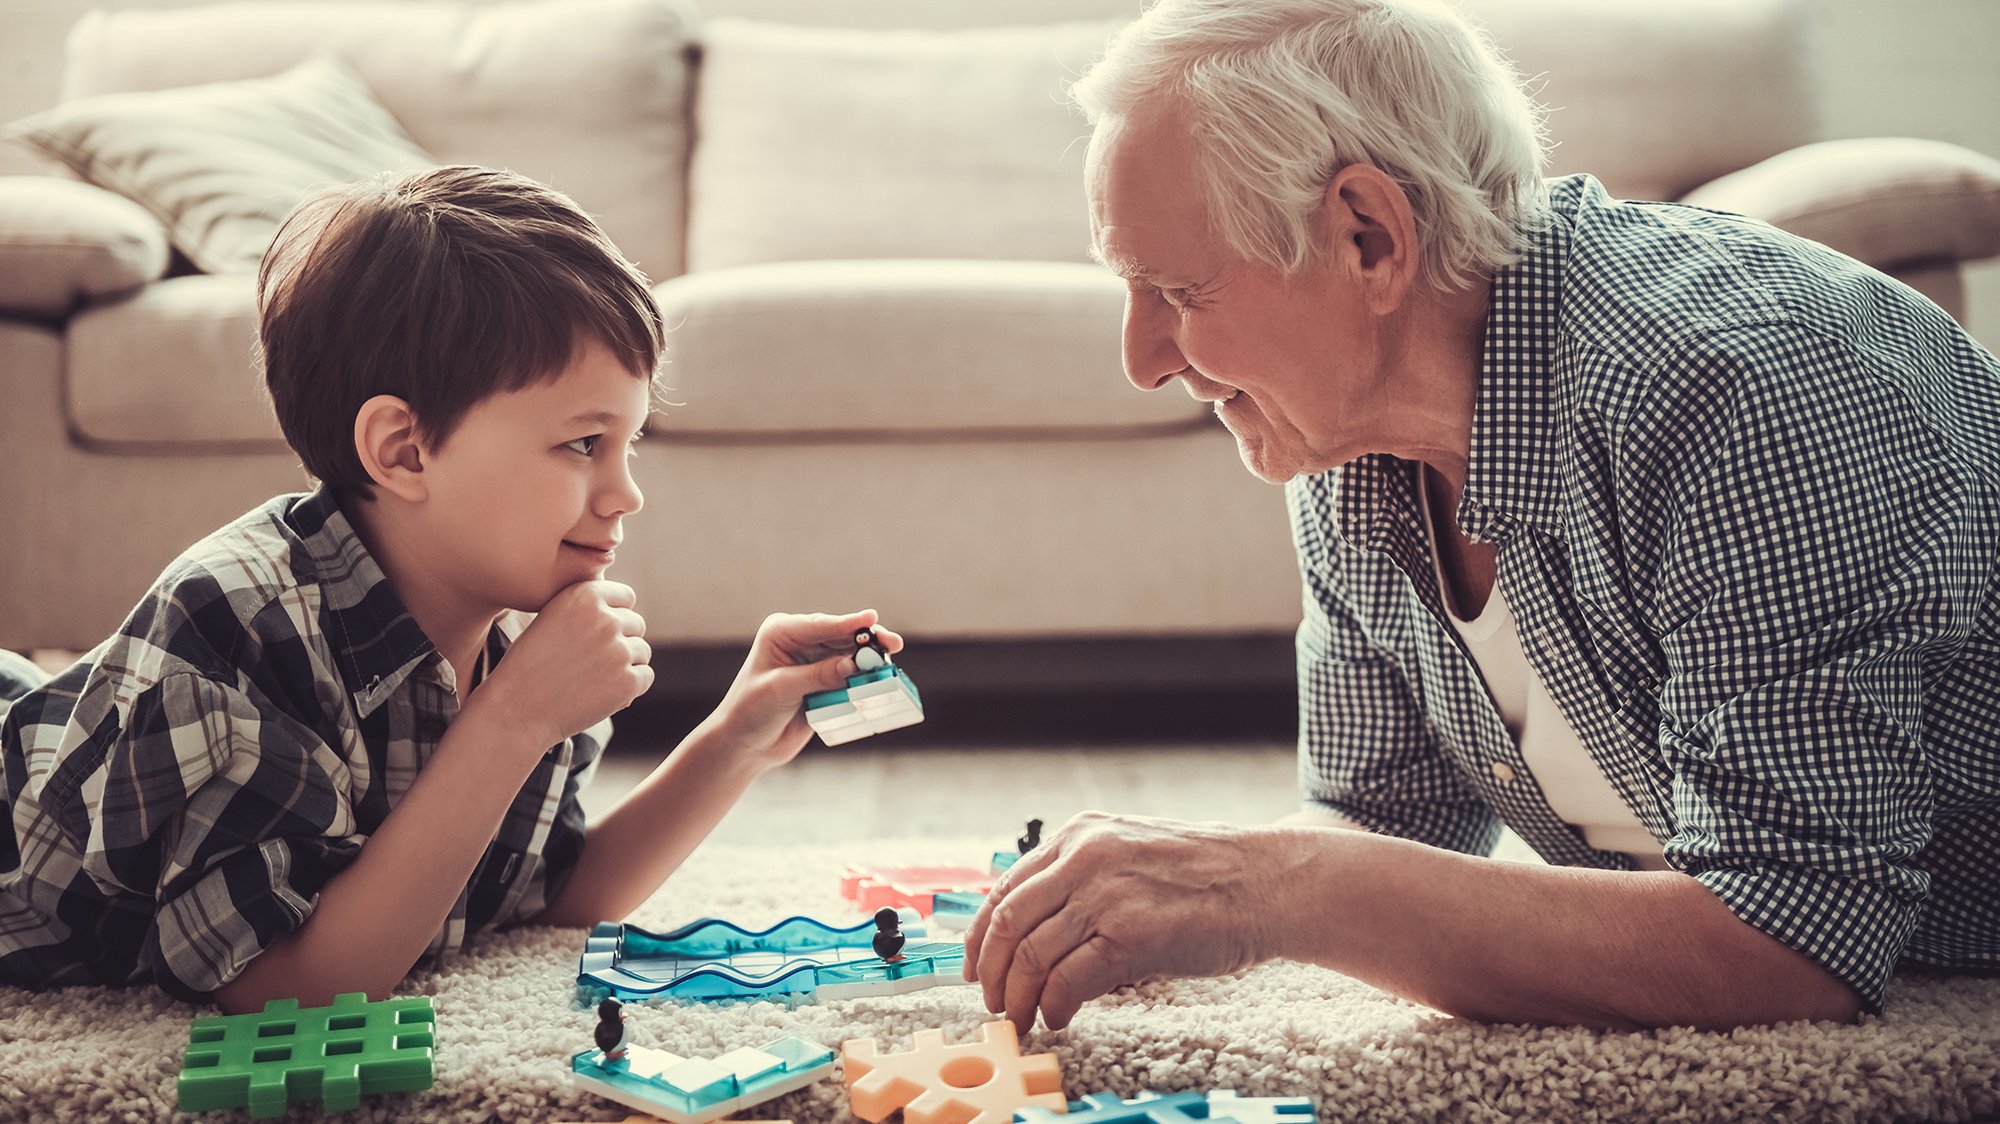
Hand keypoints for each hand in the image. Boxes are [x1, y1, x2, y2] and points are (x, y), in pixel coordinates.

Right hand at [477, 580, 651, 748]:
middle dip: (621, 641)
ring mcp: (619, 650)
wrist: (516, 708)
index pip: (626, 597)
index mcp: (585, 596)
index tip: (600, 634)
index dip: (615, 616)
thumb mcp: (552, 618)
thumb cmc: (530, 664)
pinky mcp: (628, 681)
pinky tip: (602, 693)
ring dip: (626, 665)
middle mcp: (605, 619)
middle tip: (593, 663)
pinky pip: (645, 677)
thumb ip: (587, 608)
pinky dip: (630, 687)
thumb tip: (623, 610)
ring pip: (642, 652)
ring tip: (592, 679)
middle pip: (637, 624)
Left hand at [708, 609, 904, 769]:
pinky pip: (851, 678)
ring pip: (851, 656)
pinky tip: (881, 681)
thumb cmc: (751, 711)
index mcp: (783, 632)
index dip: (848, 623)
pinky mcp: (826, 684)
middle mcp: (801, 642)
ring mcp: (815, 663)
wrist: (745, 746)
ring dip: (870, 661)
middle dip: (867, 641)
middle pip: (842, 636)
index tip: (871, 618)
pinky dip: (865, 679)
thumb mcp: (782, 689)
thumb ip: (819, 676)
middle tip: (893, 644)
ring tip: (890, 665)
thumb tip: (855, 665)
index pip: (821, 625)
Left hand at [963, 812, 1293, 1032]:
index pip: (1005, 888)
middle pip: (1006, 923)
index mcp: (1080, 834)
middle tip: (994, 1004)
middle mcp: (1084, 856)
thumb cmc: (1207, 875)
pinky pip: (1068, 980)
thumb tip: (1033, 935)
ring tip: (1025, 1019)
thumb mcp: (1131, 853)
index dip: (979, 937)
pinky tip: (1061, 1017)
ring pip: (1030, 955)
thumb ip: (1083, 879)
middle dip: (991, 974)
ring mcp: (1105, 892)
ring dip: (1019, 998)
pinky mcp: (1130, 932)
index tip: (975, 968)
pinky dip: (1054, 1006)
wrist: (1267, 882)